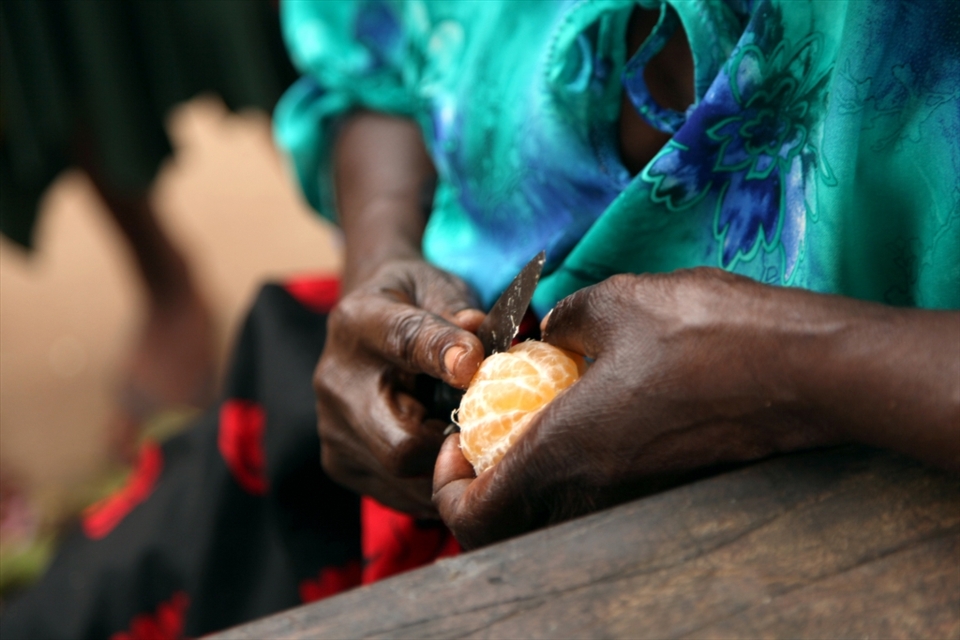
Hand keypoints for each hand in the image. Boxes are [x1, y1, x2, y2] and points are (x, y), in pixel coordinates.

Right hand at [316, 259, 484, 517]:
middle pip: (402, 442)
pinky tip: (447, 455)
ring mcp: (333, 431)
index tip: (473, 365)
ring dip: (448, 464)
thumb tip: (477, 341)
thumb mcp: (436, 289)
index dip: (442, 356)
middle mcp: (336, 382)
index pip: (405, 342)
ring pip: (404, 476)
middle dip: (455, 440)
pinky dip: (433, 481)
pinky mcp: (341, 464)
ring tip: (468, 438)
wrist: (366, 325)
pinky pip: (399, 492)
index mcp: (361, 323)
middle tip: (486, 427)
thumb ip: (458, 313)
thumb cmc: (415, 303)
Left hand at [434, 268, 846, 547]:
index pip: (474, 515)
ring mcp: (634, 489)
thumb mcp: (611, 302)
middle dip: (488, 473)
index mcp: (564, 450)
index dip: (448, 486)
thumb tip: (549, 331)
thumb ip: (560, 322)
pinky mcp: (667, 478)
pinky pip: (600, 480)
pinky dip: (580, 451)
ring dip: (535, 458)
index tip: (454, 441)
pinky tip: (597, 394)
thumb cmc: (706, 332)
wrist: (804, 367)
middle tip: (489, 424)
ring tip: (544, 397)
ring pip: (557, 498)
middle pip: (514, 514)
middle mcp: (595, 485)